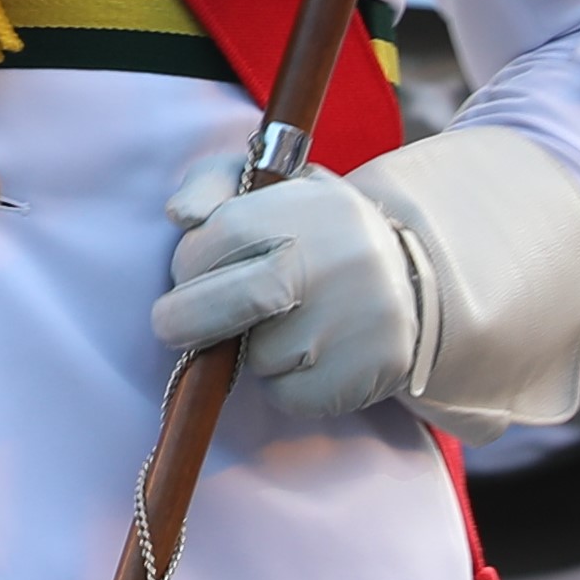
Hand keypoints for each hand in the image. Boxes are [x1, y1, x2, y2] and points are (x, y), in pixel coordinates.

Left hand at [151, 142, 433, 415]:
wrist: (403, 273)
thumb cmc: (307, 229)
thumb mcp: (261, 185)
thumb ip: (208, 185)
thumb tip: (182, 215)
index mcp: (309, 207)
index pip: (222, 239)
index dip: (190, 263)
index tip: (190, 273)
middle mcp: (341, 260)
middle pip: (239, 303)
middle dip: (188, 320)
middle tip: (176, 326)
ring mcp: (362, 317)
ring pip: (262, 358)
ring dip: (250, 352)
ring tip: (280, 325)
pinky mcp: (376, 367)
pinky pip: (291, 395)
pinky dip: (282, 384)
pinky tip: (307, 355)